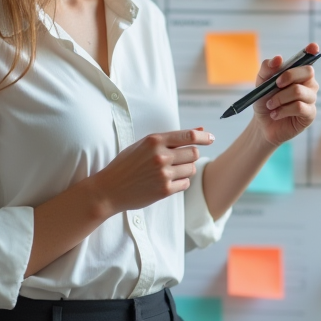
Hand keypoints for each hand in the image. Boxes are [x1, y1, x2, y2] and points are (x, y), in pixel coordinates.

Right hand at [87, 128, 214, 214]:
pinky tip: (168, 181)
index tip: (211, 138)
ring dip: (186, 169)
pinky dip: (181, 182)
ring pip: (191, 169)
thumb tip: (200, 129)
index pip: (189, 136)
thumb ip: (172, 138)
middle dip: (191, 155)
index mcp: (154, 141)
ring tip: (170, 171)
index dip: (204, 136)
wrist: (109, 189)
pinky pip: (185, 184)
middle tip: (181, 159)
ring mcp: (163, 174)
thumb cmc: (126, 164)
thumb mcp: (145, 145)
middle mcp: (161, 156)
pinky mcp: (164, 190)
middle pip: (194, 153)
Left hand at [252, 42, 319, 146]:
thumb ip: (267, 69)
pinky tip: (276, 114)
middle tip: (275, 84)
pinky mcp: (310, 114)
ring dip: (279, 98)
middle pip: (308, 71)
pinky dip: (283, 110)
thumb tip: (278, 59)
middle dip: (288, 76)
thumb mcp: (261, 82)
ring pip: (299, 91)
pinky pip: (299, 107)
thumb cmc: (264, 100)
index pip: (309, 57)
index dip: (312, 51)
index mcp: (297, 72)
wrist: (262, 124)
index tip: (313, 46)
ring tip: (270, 105)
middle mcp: (308, 83)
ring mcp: (311, 99)